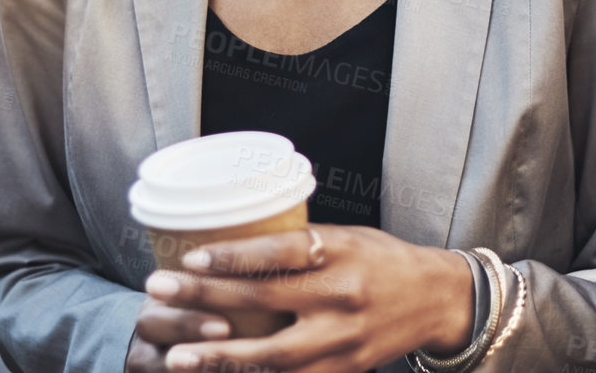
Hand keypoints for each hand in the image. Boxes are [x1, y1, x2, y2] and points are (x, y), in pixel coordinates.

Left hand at [141, 224, 474, 372]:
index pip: (280, 252)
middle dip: (206, 296)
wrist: (436, 300)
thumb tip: (232, 247)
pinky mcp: (344, 371)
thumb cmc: (382, 259)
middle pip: (265, 300)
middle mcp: (342, 296)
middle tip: (159, 290)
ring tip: (176, 357)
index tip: (190, 256)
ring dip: (219, 356)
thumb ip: (298, 246)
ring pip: (272, 355)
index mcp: (341, 252)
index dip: (233, 255)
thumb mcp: (346, 236)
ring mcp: (343, 340)